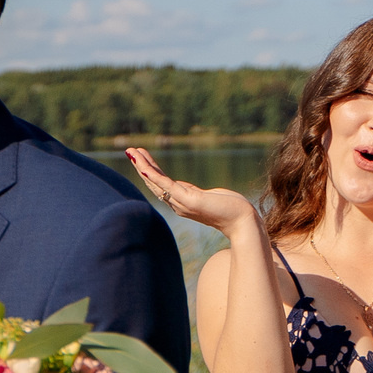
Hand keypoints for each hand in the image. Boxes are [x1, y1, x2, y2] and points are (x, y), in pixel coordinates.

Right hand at [124, 147, 261, 236]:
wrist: (242, 221)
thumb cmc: (229, 209)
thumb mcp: (206, 196)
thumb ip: (191, 191)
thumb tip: (182, 185)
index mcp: (180, 202)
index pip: (159, 184)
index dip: (149, 170)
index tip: (140, 157)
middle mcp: (177, 204)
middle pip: (154, 182)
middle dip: (141, 165)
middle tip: (130, 150)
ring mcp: (182, 203)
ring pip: (157, 182)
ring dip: (143, 166)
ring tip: (133, 152)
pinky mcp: (189, 201)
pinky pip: (167, 186)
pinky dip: (153, 176)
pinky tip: (143, 166)